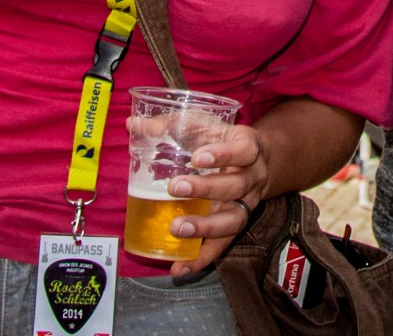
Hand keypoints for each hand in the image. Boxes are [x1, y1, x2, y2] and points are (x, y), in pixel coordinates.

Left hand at [165, 125, 269, 278]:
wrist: (258, 161)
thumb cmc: (223, 140)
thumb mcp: (206, 125)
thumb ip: (173, 124)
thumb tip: (134, 125)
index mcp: (248, 148)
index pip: (243, 150)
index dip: (223, 154)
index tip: (197, 157)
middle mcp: (252, 178)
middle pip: (236, 186)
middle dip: (206, 189)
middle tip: (175, 188)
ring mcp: (246, 205)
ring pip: (233, 220)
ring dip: (205, 227)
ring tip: (177, 228)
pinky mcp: (234, 226)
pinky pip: (221, 246)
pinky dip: (201, 259)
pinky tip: (180, 268)